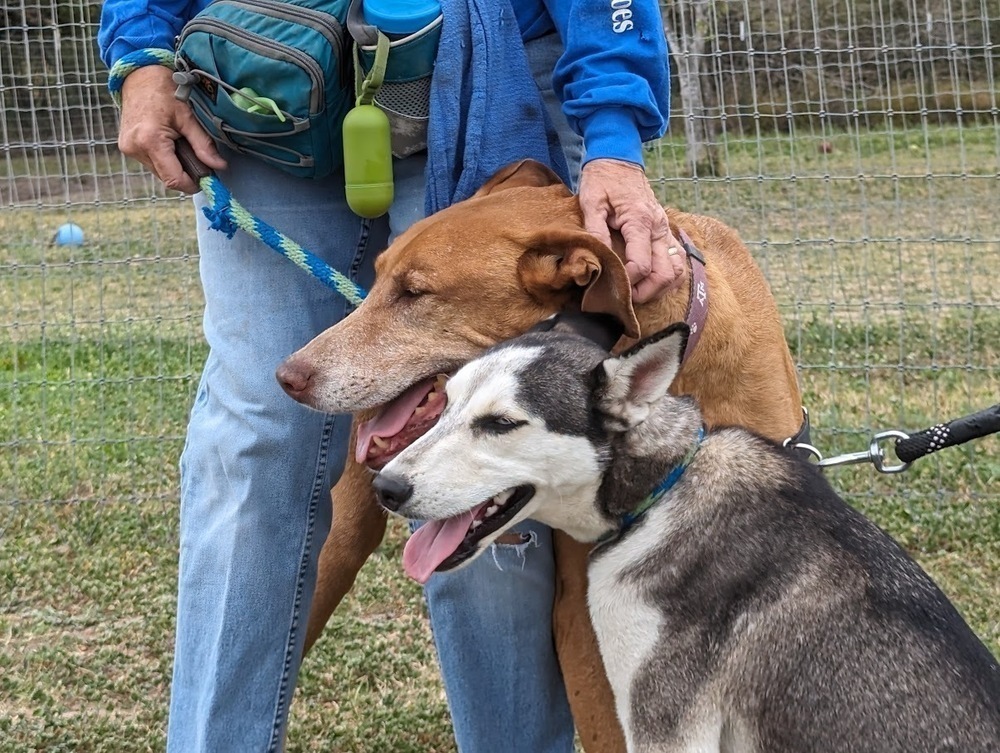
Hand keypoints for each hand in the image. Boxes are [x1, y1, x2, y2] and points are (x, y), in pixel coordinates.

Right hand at [118, 65, 226, 192]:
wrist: (139, 75)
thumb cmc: (165, 90)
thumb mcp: (188, 116)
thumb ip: (204, 145)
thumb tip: (219, 167)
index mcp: (150, 141)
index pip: (174, 179)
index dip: (192, 184)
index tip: (206, 180)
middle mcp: (135, 148)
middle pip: (166, 177)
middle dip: (184, 172)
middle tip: (196, 156)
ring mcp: (128, 148)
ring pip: (159, 172)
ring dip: (173, 165)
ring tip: (180, 144)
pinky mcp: (126, 146)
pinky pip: (151, 163)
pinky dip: (163, 158)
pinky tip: (168, 142)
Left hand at [578, 158, 685, 303]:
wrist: (618, 159)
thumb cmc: (602, 179)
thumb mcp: (591, 201)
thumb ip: (595, 231)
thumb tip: (600, 259)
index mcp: (640, 221)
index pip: (641, 265)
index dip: (627, 282)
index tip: (610, 287)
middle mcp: (659, 228)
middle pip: (664, 273)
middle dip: (645, 292)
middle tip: (624, 299)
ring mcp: (665, 230)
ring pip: (676, 270)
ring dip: (660, 287)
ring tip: (637, 294)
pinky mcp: (665, 231)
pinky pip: (676, 260)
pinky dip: (667, 276)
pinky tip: (650, 283)